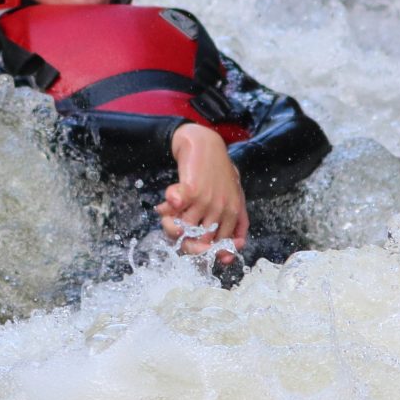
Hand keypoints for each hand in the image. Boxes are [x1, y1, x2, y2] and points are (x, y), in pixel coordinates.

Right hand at [154, 124, 248, 263]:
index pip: (224, 244)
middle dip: (185, 241)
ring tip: (167, 213)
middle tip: (176, 232)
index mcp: (234, 212)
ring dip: (170, 223)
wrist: (205, 143)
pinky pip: (174, 211)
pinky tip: (164, 204)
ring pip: (184, 229)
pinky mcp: (192, 190)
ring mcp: (208, 201)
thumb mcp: (233, 196)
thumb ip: (234, 223)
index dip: (210, 252)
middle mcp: (222, 209)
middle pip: (201, 242)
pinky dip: (166, 209)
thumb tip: (227, 256)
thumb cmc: (218, 170)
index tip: (201, 250)